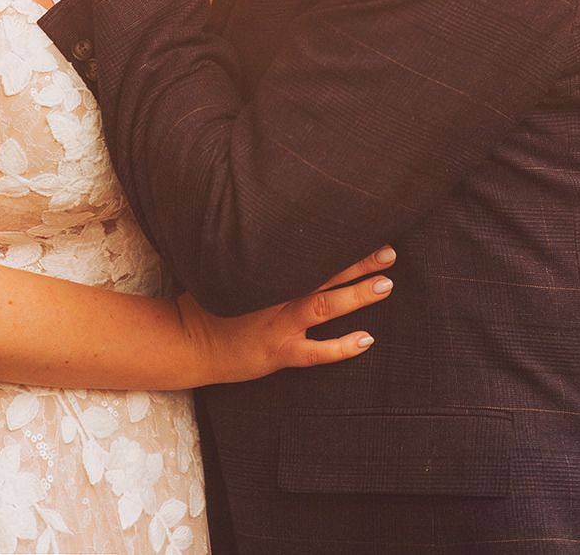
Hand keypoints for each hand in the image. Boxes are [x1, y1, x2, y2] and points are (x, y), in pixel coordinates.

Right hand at [178, 247, 394, 384]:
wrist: (190, 340)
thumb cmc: (211, 300)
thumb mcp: (230, 267)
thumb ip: (256, 253)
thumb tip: (278, 230)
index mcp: (270, 271)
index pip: (311, 251)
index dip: (339, 240)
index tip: (365, 227)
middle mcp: (280, 294)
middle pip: (327, 274)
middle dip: (360, 262)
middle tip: (389, 253)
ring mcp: (281, 324)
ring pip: (326, 307)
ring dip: (357, 296)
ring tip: (386, 285)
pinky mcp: (280, 352)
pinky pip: (317, 352)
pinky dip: (342, 347)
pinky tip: (367, 340)